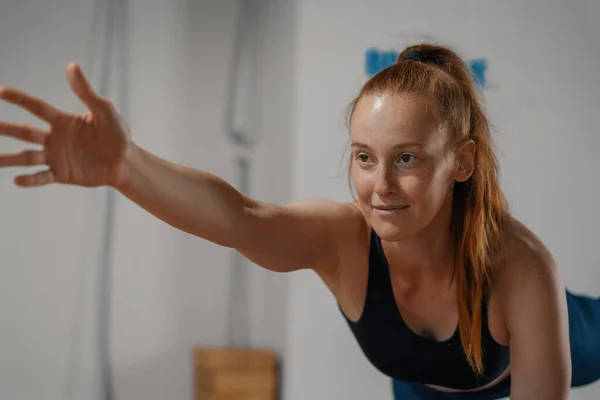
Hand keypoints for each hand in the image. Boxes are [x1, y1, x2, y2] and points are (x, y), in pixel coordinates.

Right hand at [0, 63, 130, 187]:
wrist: (126, 161)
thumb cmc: (117, 134)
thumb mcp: (104, 111)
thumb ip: (86, 92)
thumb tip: (71, 66)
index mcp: (62, 121)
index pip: (36, 107)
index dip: (19, 99)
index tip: (0, 91)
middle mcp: (54, 138)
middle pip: (25, 133)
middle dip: (7, 128)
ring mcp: (56, 157)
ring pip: (27, 157)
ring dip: (8, 158)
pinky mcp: (62, 174)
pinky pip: (42, 177)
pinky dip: (30, 180)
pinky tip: (17, 180)